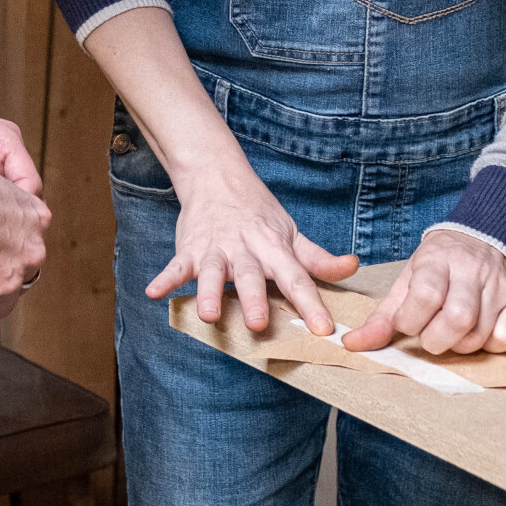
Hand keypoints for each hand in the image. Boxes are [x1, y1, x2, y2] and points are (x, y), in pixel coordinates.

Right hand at [146, 161, 358, 335]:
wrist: (217, 177)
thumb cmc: (259, 213)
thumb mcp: (292, 233)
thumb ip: (319, 258)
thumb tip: (352, 268)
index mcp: (274, 248)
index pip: (297, 278)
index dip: (311, 303)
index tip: (324, 329)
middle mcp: (245, 249)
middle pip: (250, 276)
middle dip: (253, 299)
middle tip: (259, 324)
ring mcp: (215, 248)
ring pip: (211, 272)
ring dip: (208, 293)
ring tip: (208, 316)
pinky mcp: (189, 249)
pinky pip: (175, 266)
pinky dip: (164, 278)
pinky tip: (154, 293)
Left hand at [343, 230, 505, 355]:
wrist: (484, 236)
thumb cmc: (439, 266)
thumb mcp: (407, 281)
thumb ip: (382, 317)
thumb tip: (352, 345)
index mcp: (436, 261)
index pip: (425, 296)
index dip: (410, 321)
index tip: (407, 323)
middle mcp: (471, 270)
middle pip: (456, 318)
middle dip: (435, 340)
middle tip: (430, 336)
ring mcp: (499, 285)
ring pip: (479, 333)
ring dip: (460, 346)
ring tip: (452, 334)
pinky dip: (491, 345)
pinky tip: (479, 334)